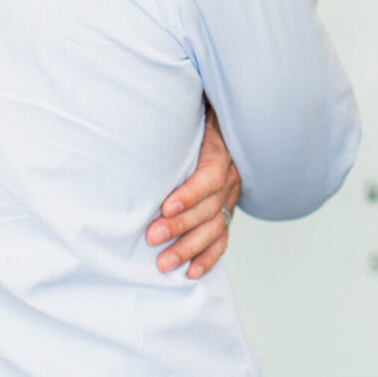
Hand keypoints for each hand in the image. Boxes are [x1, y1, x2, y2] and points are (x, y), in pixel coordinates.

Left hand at [146, 106, 239, 278]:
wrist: (220, 118)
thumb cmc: (197, 115)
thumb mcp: (192, 109)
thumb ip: (175, 113)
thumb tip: (148, 104)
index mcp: (221, 152)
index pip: (209, 178)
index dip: (189, 195)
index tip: (165, 207)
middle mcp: (229, 177)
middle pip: (209, 208)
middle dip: (180, 226)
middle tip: (151, 238)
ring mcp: (229, 197)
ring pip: (215, 228)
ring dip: (189, 248)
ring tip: (163, 264)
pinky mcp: (225, 212)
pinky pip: (221, 239)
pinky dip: (207, 258)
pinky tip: (191, 273)